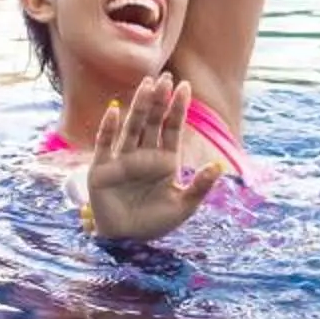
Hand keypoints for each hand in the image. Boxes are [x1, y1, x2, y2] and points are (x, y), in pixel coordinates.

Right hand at [79, 73, 228, 241]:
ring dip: (138, 106)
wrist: (126, 241)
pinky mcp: (102, 169)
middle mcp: (144, 155)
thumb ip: (199, 187)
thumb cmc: (154, 222)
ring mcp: (122, 159)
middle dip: (158, 100)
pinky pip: (105, 144)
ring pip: (132, 127)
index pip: (172, 128)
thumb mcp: (183, 207)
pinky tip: (115, 110)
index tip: (186, 86)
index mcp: (164, 160)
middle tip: (165, 77)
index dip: (178, 108)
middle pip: (152, 122)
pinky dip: (109, 127)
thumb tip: (217, 167)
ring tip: (146, 85)